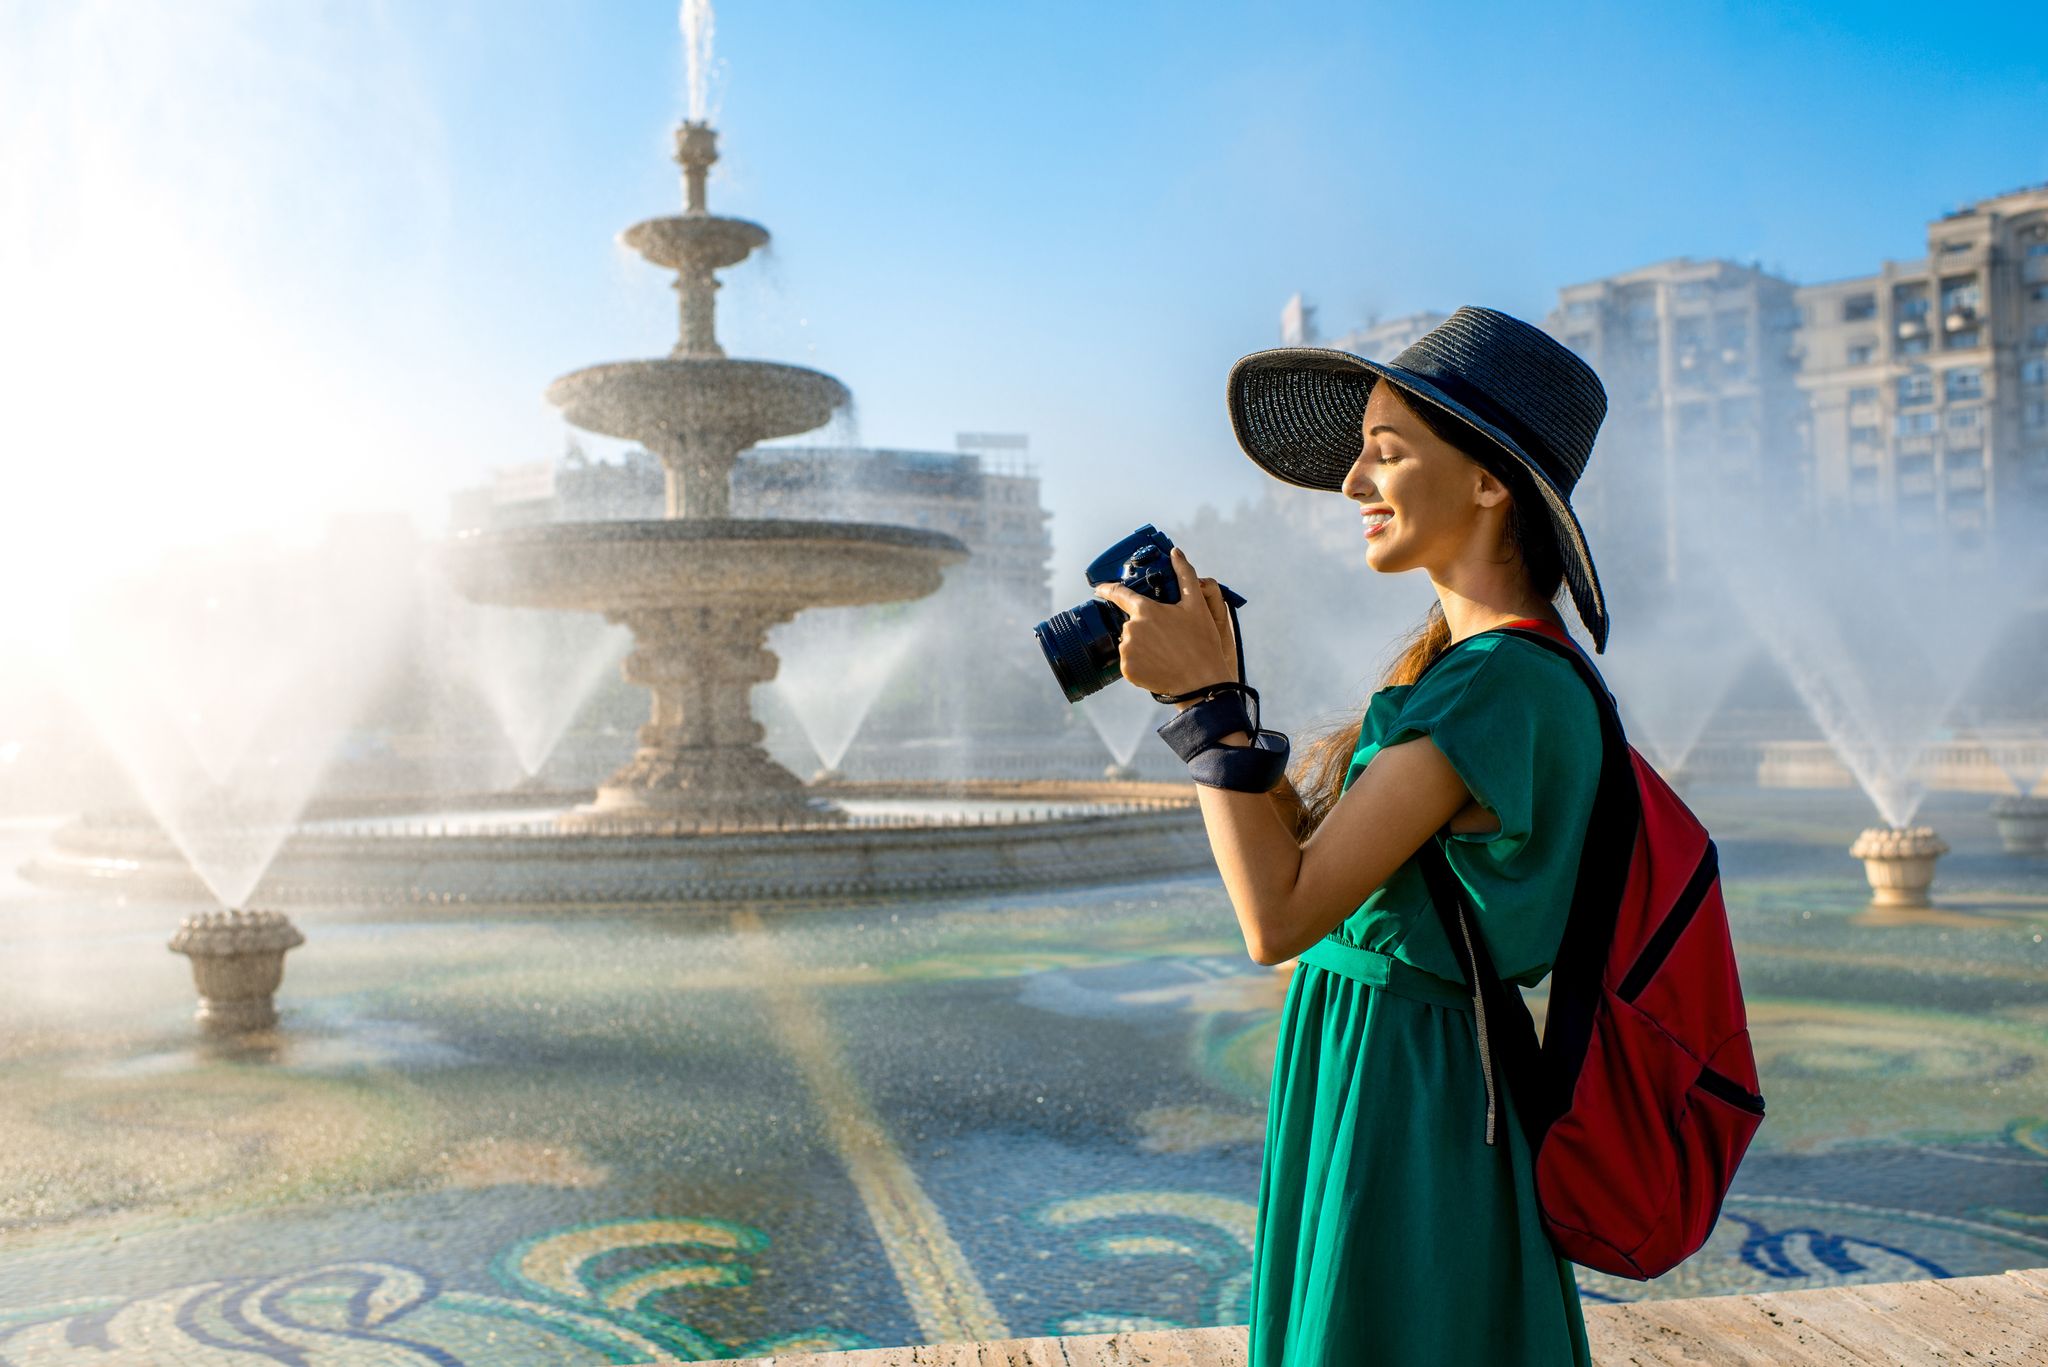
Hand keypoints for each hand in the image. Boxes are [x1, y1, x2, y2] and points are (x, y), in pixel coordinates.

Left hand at [1091, 545, 1237, 696]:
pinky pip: (1130, 662)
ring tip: (1165, 653)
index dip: (1107, 588)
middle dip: (1145, 627)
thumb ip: (1185, 575)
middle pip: (1131, 623)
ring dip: (1143, 646)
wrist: (1202, 682)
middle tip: (1167, 638)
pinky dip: (1141, 663)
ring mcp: (1127, 651)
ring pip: (1130, 643)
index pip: (1119, 594)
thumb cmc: (1202, 642)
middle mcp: (1131, 629)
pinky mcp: (1127, 670)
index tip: (1098, 587)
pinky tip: (1158, 665)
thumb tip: (1175, 552)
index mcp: (1145, 610)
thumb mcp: (1197, 605)